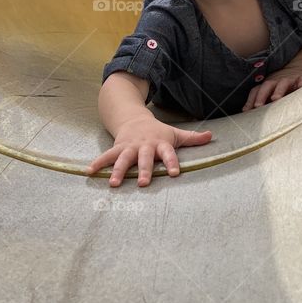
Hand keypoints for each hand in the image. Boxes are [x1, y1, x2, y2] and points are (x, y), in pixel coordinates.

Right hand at [87, 116, 212, 187]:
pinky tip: (89, 172)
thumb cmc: (158, 132)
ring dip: (119, 171)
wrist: (134, 118)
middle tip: (144, 183)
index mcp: (160, 143)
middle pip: (145, 158)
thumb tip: (212, 136)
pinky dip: (98, 163)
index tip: (175, 173)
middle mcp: (144, 146)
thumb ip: (192, 139)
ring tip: (113, 184)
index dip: (172, 162)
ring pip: (124, 159)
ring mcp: (130, 147)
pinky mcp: (118, 148)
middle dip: (144, 170)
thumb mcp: (175, 133)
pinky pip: (107, 156)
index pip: (169, 153)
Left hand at [242, 67, 301, 110]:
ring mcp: (290, 80)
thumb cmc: (284, 95)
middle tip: (258, 106)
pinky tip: (301, 87)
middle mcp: (277, 82)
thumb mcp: (272, 100)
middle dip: (261, 95)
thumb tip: (249, 117)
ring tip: (275, 98)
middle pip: (267, 85)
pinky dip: (301, 84)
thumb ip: (263, 107)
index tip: (246, 110)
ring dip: (278, 90)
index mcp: (267, 87)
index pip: (256, 91)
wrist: (300, 81)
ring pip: (283, 82)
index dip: (251, 99)